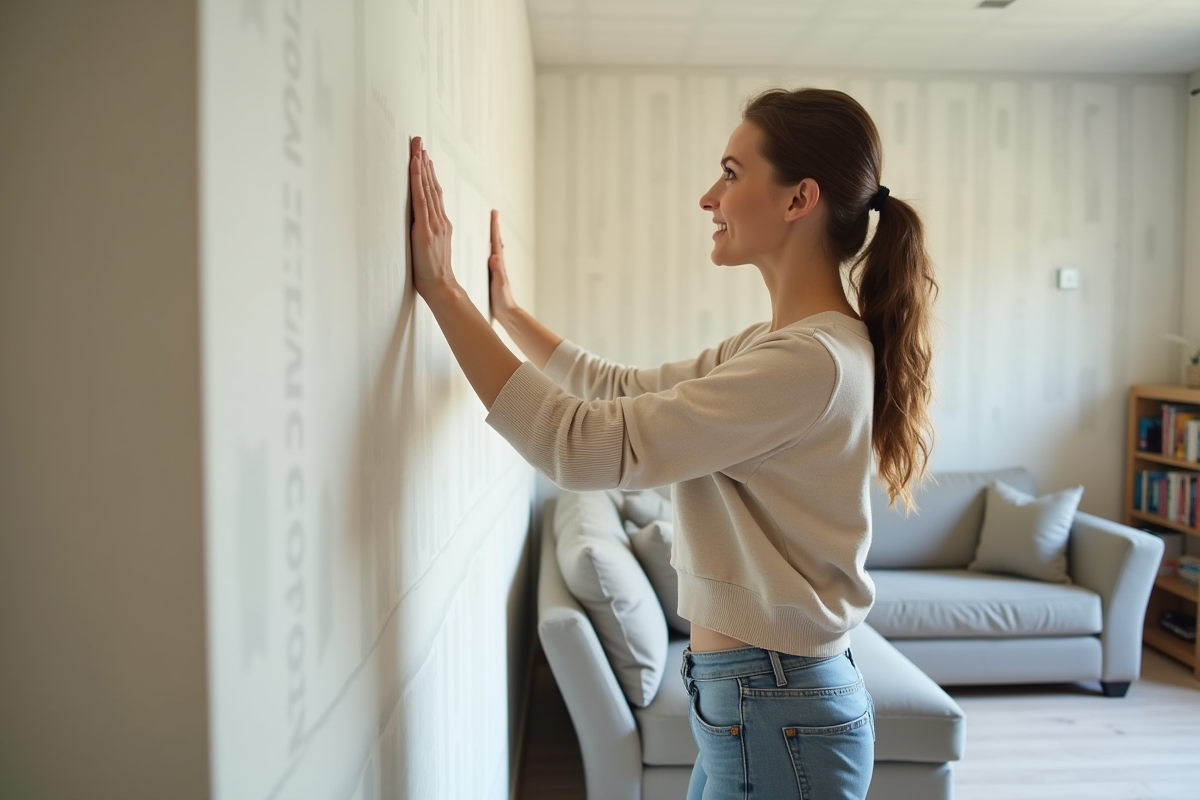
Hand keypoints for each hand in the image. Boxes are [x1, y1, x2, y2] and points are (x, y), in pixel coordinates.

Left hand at [409, 136, 456, 298]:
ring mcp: (434, 224)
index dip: (428, 173)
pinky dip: (418, 180)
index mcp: (442, 225)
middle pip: (431, 185)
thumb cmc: (432, 273)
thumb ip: (427, 233)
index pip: (434, 193)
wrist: (441, 287)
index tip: (423, 156)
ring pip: (426, 188)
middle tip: (418, 141)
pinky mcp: (425, 229)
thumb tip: (417, 225)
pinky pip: (421, 200)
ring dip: (420, 166)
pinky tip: (415, 165)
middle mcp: (440, 221)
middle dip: (424, 162)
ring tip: (416, 147)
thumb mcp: (430, 249)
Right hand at [488, 209, 518, 322]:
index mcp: (499, 264)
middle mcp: (499, 264)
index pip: (495, 241)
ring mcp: (497, 269)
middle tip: (493, 213)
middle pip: (495, 240)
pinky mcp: (493, 275)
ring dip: (492, 235)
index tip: (493, 213)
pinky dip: (488, 249)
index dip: (494, 227)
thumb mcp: (499, 285)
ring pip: (493, 248)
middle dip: (494, 226)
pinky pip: (490, 257)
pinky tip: (486, 249)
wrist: (506, 313)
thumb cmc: (503, 300)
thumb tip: (494, 256)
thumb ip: (497, 271)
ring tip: (489, 225)